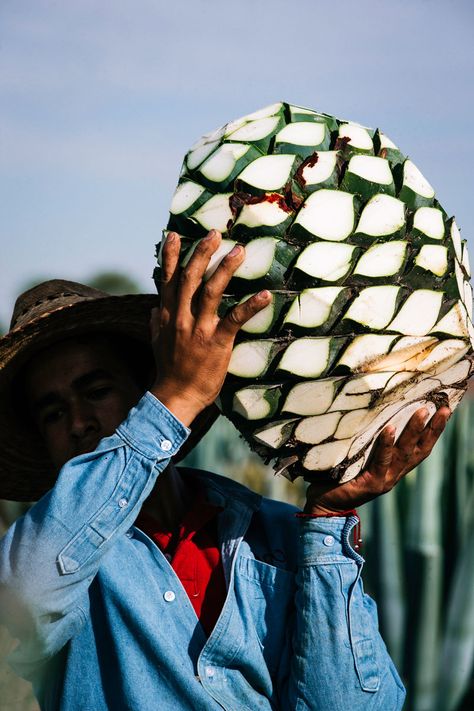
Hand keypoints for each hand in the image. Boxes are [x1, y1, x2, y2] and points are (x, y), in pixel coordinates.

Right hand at [151, 230, 270, 425]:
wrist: (176, 396)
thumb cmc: (169, 370)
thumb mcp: (157, 343)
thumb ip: (157, 323)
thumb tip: (154, 309)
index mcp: (168, 315)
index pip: (167, 279)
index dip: (170, 256)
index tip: (174, 234)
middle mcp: (181, 317)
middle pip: (190, 277)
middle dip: (202, 253)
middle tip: (215, 233)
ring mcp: (199, 328)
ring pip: (211, 291)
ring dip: (225, 268)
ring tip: (239, 251)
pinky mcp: (217, 341)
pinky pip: (235, 319)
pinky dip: (251, 305)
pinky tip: (265, 295)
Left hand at [304, 405, 450, 514]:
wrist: (325, 503)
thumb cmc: (340, 474)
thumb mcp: (359, 453)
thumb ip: (369, 439)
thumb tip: (371, 407)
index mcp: (394, 466)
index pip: (419, 446)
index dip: (434, 430)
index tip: (444, 410)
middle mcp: (394, 473)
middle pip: (419, 449)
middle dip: (433, 428)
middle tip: (443, 408)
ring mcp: (384, 479)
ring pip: (403, 453)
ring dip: (413, 431)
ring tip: (422, 411)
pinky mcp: (371, 484)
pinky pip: (381, 461)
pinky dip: (386, 445)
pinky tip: (390, 429)